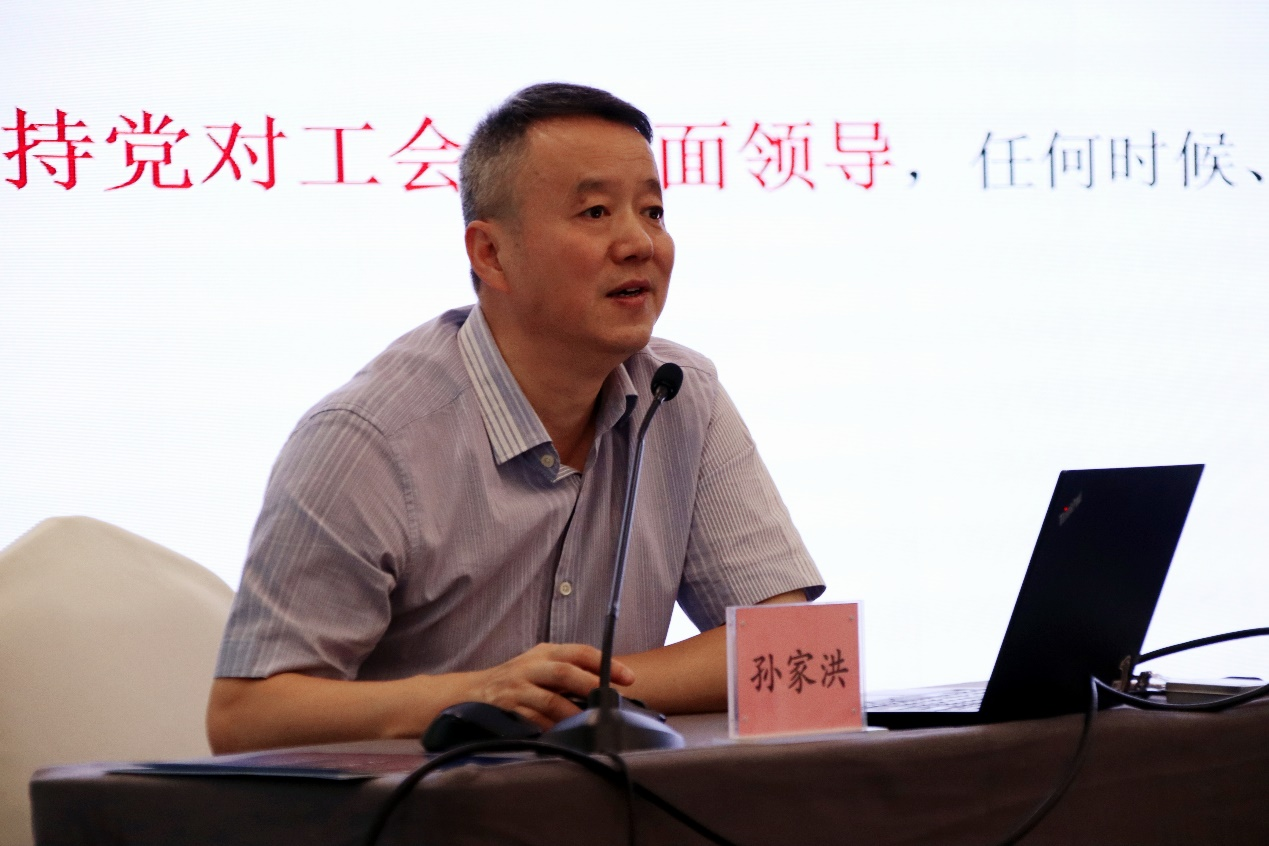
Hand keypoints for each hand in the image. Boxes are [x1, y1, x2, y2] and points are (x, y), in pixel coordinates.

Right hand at [462, 643, 634, 728]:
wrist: (471, 692)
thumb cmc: (516, 680)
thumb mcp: (540, 665)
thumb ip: (568, 671)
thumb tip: (608, 688)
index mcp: (545, 653)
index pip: (579, 652)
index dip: (605, 663)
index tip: (627, 678)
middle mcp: (531, 667)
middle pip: (564, 672)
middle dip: (590, 685)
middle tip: (610, 700)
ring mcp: (518, 689)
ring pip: (550, 700)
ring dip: (573, 713)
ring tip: (591, 723)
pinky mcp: (507, 709)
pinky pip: (533, 721)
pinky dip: (550, 729)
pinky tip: (564, 735)